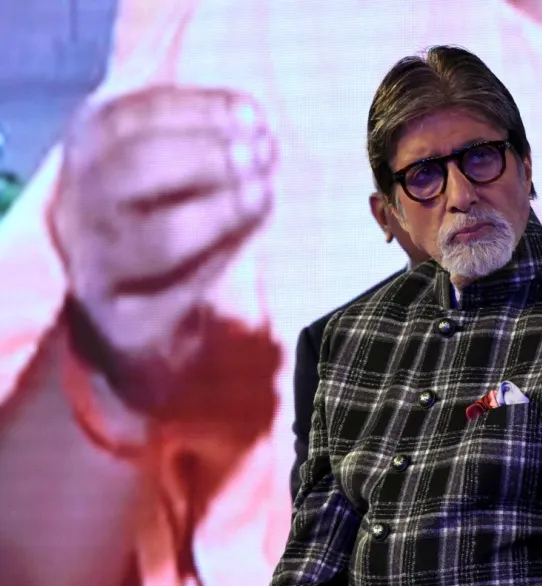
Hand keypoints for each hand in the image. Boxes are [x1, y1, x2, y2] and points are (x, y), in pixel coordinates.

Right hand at [51, 85, 275, 404]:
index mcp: (86, 154)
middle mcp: (78, 207)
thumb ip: (205, 140)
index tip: (253, 115)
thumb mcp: (168, 168)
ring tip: (263, 194)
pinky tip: (249, 243)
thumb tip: (253, 122)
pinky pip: (174, 292)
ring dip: (218, 212)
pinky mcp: (126, 318)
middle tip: (261, 153)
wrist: (125, 314)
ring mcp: (98, 266)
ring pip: (154, 236)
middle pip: (130, 170)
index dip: (194, 112)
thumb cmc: (158, 218)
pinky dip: (217, 262)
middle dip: (204, 157)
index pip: (125, 119)